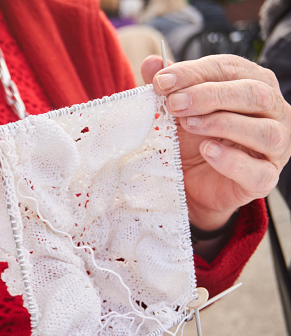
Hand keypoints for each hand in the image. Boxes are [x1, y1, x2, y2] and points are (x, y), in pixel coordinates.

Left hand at [141, 54, 290, 230]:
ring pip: (264, 131)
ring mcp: (275, 147)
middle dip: (208, 95)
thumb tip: (152, 62)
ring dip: (222, 123)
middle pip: (253, 93)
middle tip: (174, 104)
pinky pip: (258, 171)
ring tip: (188, 125)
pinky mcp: (265, 178)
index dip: (194, 72)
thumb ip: (169, 87)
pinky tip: (207, 151)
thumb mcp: (175, 110)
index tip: (161, 81)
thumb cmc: (191, 139)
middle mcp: (272, 112)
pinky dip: (231, 160)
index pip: (230, 68)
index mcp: (252, 84)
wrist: (191, 182)